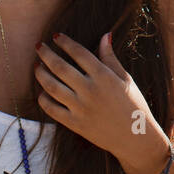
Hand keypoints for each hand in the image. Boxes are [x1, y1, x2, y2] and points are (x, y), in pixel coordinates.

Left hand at [34, 32, 158, 164]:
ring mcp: (81, 108)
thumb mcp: (126, 79)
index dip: (65, 42)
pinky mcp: (75, 124)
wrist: (136, 138)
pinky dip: (43, 99)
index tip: (56, 36)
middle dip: (46, 54)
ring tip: (37, 66)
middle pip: (60, 67)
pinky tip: (43, 91)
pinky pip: (52, 109)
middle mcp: (90, 91)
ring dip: (41, 74)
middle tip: (39, 46)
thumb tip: (105, 35)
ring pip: (52, 87)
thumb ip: (111, 58)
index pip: (79, 53)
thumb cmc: (134, 105)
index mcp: (104, 77)